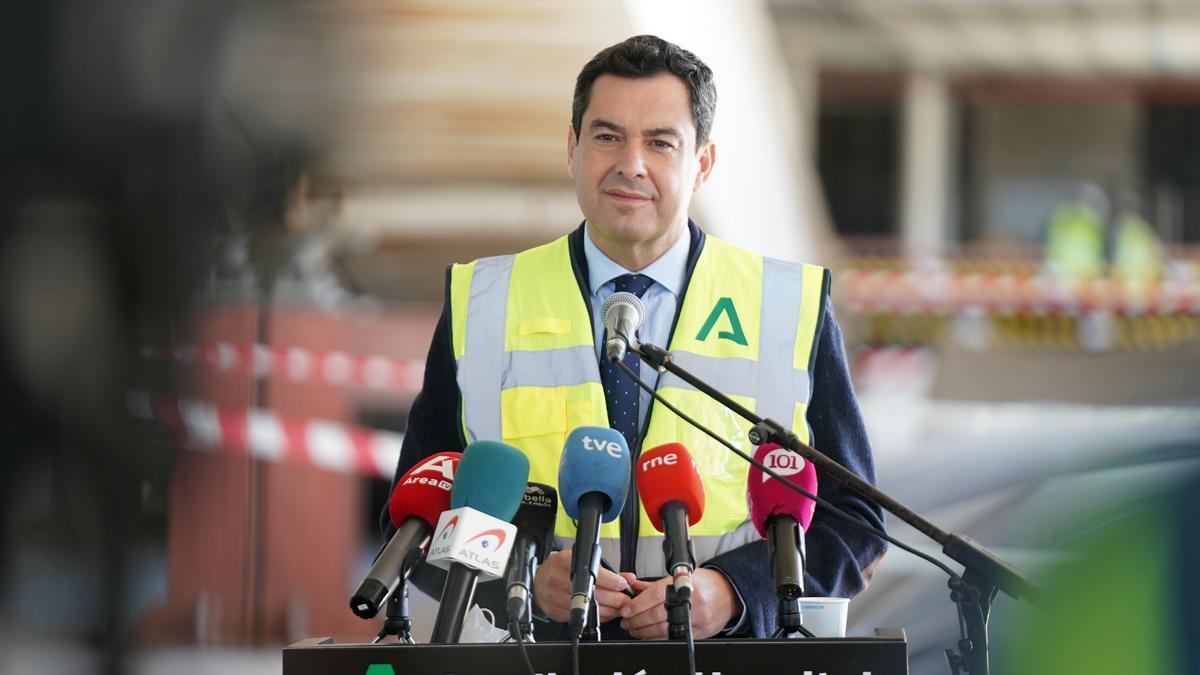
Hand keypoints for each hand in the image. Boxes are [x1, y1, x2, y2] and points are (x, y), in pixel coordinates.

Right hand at [531, 550, 634, 622]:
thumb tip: (629, 578)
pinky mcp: (557, 612)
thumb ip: (607, 571)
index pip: (595, 574)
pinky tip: (604, 613)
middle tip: (625, 600)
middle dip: (615, 599)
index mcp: (567, 562)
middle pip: (595, 594)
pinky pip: (583, 618)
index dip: (613, 581)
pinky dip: (597, 618)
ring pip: (590, 609)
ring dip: (609, 611)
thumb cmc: (562, 569)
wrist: (539, 581)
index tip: (623, 584)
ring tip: (618, 608)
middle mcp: (560, 580)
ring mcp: (557, 597)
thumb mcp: (582, 561)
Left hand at [619, 568, 740, 638]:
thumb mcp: (678, 576)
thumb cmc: (704, 583)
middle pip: (657, 614)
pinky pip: (673, 637)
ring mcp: (697, 618)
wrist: (728, 594)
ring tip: (633, 628)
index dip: (638, 604)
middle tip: (626, 620)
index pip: (655, 595)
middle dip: (636, 620)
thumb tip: (631, 586)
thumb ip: (653, 584)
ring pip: (663, 629)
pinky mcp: (699, 632)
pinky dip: (656, 637)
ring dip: (643, 631)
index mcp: (685, 583)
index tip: (626, 609)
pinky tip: (647, 634)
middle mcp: (692, 601)